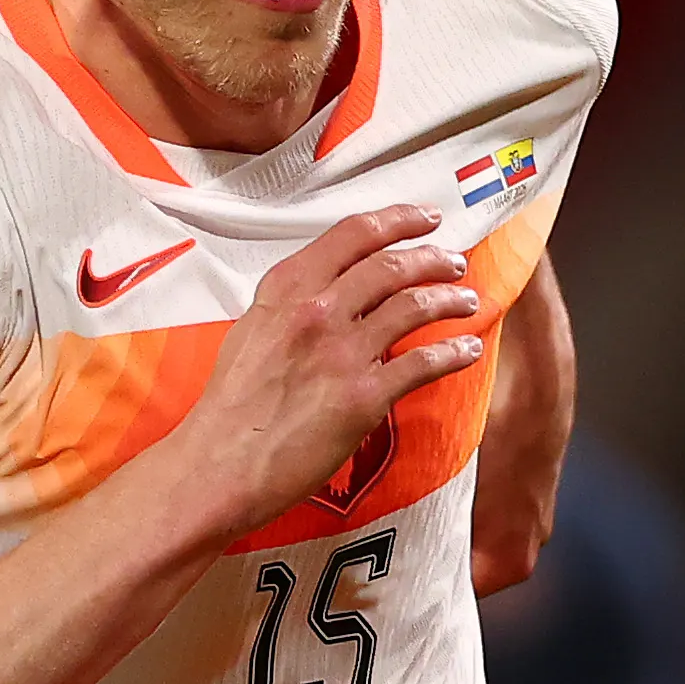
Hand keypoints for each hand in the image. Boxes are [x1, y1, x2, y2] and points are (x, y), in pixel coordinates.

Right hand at [169, 209, 482, 531]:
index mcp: (285, 289)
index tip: (421, 218)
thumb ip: (290, 308)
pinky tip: (466, 350)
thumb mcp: (251, 333)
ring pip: (413, 306)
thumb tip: (326, 297)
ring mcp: (341, 351)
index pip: (352, 234)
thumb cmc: (229, 411)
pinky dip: (453, 352)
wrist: (217, 465)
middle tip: (453, 261)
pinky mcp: (362, 396)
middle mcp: (316, 310)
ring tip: (467, 301)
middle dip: (432, 258)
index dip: (397, 220)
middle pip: (391, 265)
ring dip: (450, 299)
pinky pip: (423, 362)